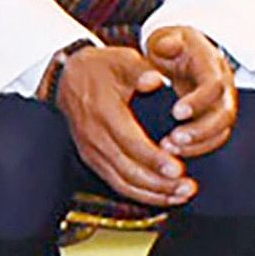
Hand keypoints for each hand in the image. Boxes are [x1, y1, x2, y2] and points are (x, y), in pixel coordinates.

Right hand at [52, 42, 191, 209]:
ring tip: (180, 195)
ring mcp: (92, 151)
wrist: (68, 79)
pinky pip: (117, 183)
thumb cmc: (99, 69)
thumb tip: (155, 79)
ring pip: (122, 182)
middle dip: (159, 183)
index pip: (129, 142)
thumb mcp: (121, 60)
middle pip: (128, 169)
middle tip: (186, 187)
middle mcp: (95, 137)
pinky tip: (162, 196)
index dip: (154, 158)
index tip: (177, 168)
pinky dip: (140, 194)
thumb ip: (140, 70)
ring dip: (152, 193)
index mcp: (103, 112)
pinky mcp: (94, 160)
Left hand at [137, 24, 240, 157]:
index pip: (214, 85)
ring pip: (222, 131)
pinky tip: (174, 153)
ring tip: (170, 149)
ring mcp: (222, 104)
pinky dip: (197, 149)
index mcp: (212, 64)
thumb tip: (167, 46)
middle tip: (174, 140)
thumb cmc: (172, 46)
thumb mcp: (166, 37)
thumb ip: (166, 41)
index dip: (198, 101)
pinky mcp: (216, 119)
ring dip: (198, 144)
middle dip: (201, 131)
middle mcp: (224, 86)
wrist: (182, 53)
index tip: (175, 113)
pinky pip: (214, 139)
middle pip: (225, 114)